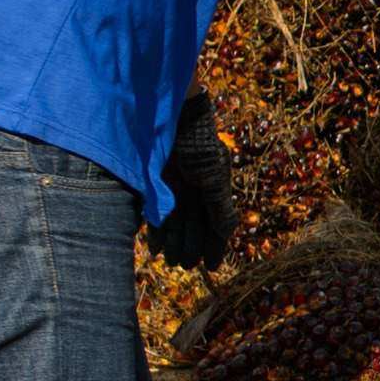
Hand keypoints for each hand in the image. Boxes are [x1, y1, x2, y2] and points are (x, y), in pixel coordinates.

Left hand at [144, 87, 236, 271]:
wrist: (169, 114)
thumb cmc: (197, 143)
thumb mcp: (214, 177)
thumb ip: (220, 208)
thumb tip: (226, 234)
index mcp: (212, 187)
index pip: (215, 223)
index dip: (214, 245)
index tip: (210, 266)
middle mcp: (193, 189)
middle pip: (194, 226)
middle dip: (190, 246)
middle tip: (184, 265)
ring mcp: (173, 187)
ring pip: (175, 223)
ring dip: (173, 242)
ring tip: (170, 259)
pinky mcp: (152, 184)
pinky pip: (155, 214)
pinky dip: (156, 230)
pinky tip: (155, 246)